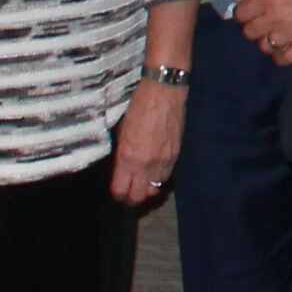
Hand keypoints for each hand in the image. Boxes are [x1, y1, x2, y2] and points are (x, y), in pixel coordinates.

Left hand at [110, 81, 187, 206]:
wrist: (163, 93)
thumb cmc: (138, 107)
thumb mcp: (121, 132)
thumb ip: (121, 154)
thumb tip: (120, 169)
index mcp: (127, 157)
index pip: (120, 190)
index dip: (117, 194)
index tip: (116, 192)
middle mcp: (145, 164)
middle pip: (138, 197)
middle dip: (132, 199)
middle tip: (128, 194)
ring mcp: (163, 161)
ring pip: (154, 189)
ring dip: (147, 189)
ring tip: (142, 184)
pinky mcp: (175, 155)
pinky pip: (166, 176)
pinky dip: (159, 178)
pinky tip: (154, 171)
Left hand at [237, 0, 291, 67]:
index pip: (240, 14)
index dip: (243, 9)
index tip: (250, 6)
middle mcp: (276, 19)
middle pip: (250, 32)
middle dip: (252, 24)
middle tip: (261, 17)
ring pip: (266, 47)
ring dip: (265, 39)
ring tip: (273, 31)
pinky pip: (289, 58)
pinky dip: (283, 55)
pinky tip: (285, 46)